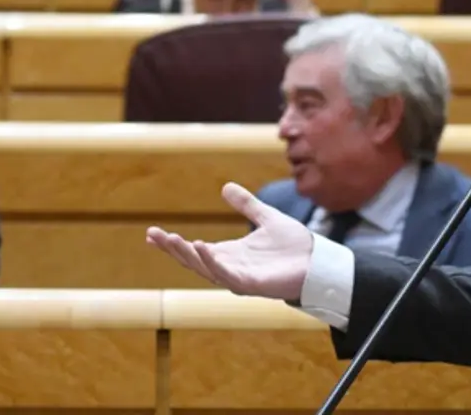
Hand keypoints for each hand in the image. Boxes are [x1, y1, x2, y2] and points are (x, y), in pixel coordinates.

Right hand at [145, 182, 313, 300]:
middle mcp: (230, 267)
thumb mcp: (266, 217)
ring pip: (205, 268)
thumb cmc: (294, 246)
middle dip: (172, 249)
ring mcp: (239, 278)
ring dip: (187, 254)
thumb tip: (226, 187)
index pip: (194, 250)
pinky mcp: (251, 284)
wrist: (318, 261)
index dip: (173, 243)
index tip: (151, 233)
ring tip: (172, 239)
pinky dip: (212, 263)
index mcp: (230, 254)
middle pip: (192, 260)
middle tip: (153, 234)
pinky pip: (226, 276)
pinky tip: (200, 248)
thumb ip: (247, 204)